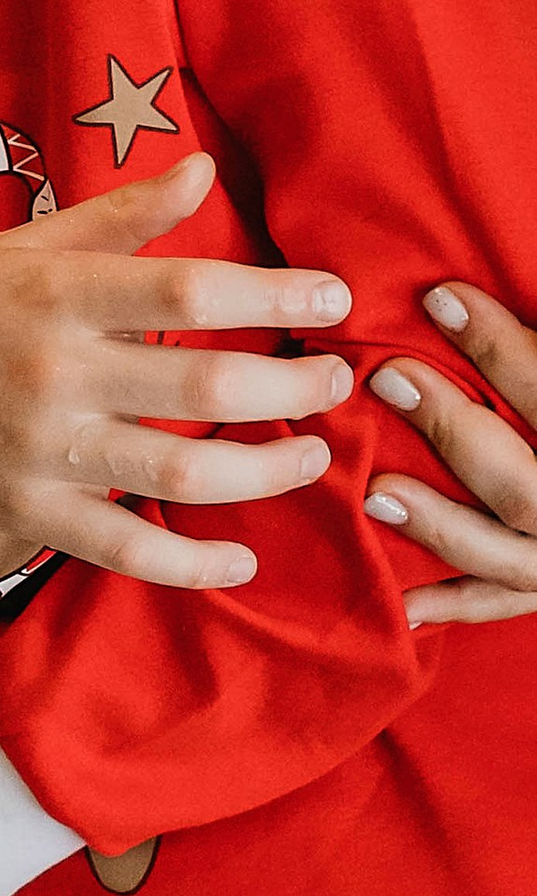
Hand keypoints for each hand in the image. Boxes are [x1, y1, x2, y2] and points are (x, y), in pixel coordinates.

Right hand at [0, 151, 354, 590]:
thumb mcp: (28, 249)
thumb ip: (121, 218)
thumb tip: (205, 169)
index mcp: (56, 293)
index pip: (188, 290)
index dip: (274, 296)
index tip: (335, 299)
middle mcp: (52, 371)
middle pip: (204, 389)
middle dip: (293, 388)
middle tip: (338, 381)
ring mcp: (40, 450)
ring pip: (181, 475)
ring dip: (267, 471)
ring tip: (313, 453)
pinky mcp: (29, 514)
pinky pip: (126, 549)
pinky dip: (192, 565)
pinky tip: (243, 559)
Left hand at [368, 280, 536, 623]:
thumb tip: (466, 292)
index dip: (500, 348)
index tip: (440, 298)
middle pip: (523, 483)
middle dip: (452, 430)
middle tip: (390, 377)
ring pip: (509, 554)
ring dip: (440, 525)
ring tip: (375, 493)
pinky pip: (508, 602)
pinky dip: (458, 602)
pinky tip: (404, 603)